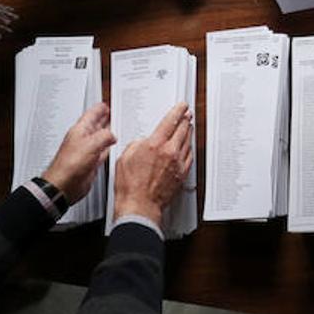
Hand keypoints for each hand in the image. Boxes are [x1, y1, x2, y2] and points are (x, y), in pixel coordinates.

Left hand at [42, 102, 115, 202]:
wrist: (63, 185)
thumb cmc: (69, 165)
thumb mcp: (91, 144)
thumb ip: (104, 136)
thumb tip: (112, 135)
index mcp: (80, 131)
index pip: (91, 114)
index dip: (100, 108)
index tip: (106, 104)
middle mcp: (83, 139)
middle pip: (96, 125)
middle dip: (104, 119)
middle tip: (112, 113)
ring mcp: (86, 151)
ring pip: (99, 138)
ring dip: (107, 133)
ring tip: (114, 127)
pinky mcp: (90, 163)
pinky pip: (101, 152)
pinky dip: (107, 148)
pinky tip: (110, 146)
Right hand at [112, 101, 192, 226]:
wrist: (140, 206)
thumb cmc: (130, 186)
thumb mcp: (125, 158)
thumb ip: (136, 145)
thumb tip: (143, 142)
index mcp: (155, 145)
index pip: (171, 121)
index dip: (178, 111)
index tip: (182, 106)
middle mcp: (169, 152)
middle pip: (182, 130)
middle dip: (185, 120)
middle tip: (187, 114)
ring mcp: (177, 164)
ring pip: (187, 142)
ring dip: (188, 132)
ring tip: (188, 127)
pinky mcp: (181, 175)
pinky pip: (189, 157)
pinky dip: (188, 149)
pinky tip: (187, 148)